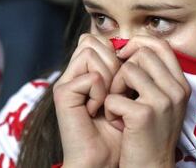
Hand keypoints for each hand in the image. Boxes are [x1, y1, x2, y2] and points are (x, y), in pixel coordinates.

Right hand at [53, 34, 121, 167]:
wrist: (105, 159)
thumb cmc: (119, 129)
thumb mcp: (125, 92)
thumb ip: (122, 67)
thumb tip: (133, 43)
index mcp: (85, 70)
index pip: (98, 39)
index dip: (115, 53)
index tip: (122, 80)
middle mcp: (73, 72)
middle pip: (94, 40)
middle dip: (113, 63)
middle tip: (114, 91)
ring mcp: (66, 81)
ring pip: (91, 52)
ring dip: (108, 77)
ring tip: (106, 101)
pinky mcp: (63, 93)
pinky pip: (92, 76)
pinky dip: (101, 94)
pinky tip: (97, 111)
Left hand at [104, 36, 190, 167]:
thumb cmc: (149, 134)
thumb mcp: (161, 103)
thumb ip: (153, 77)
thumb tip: (131, 49)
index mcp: (180, 84)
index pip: (162, 45)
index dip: (139, 43)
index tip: (124, 54)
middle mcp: (176, 90)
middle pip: (142, 53)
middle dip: (123, 68)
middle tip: (120, 90)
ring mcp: (162, 101)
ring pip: (127, 70)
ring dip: (115, 88)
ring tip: (119, 108)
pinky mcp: (144, 114)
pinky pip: (114, 96)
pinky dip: (110, 109)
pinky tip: (118, 124)